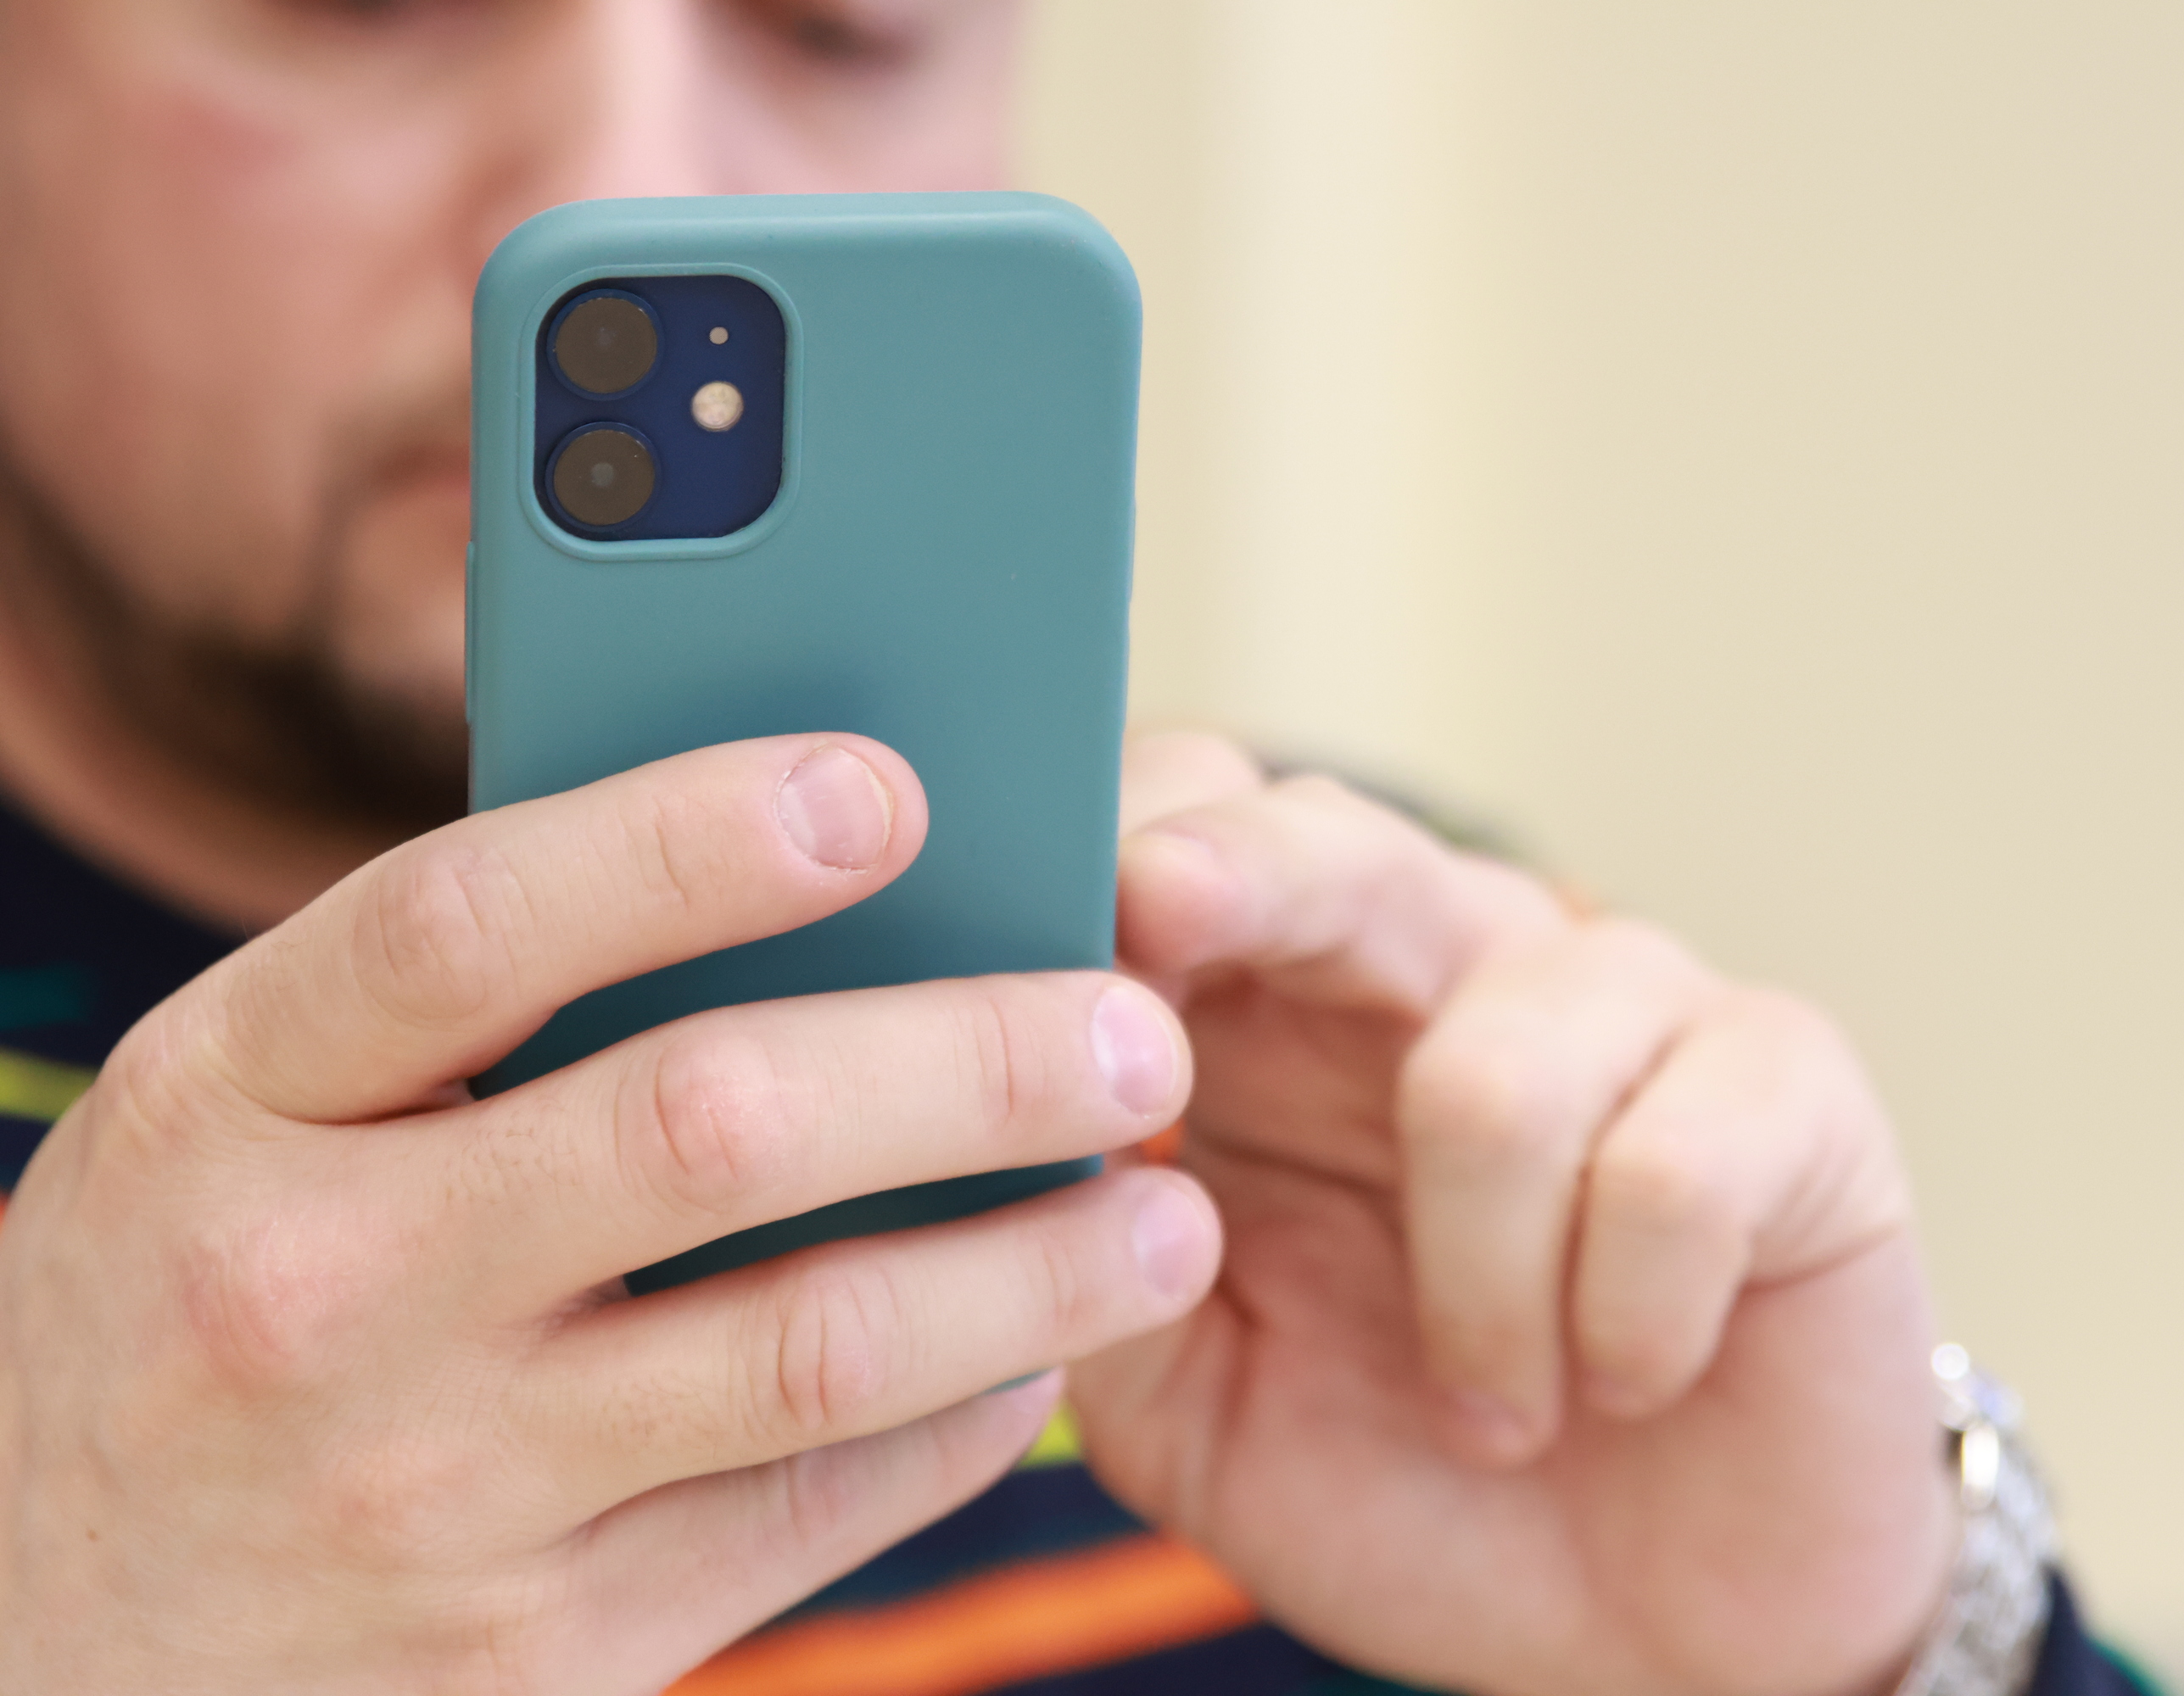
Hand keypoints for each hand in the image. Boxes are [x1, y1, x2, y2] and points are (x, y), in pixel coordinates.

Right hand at [0, 735, 1219, 1693]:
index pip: (472, 923)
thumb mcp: (235, 1120)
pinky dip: (957, 1431)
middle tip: (1134, 1029)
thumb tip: (775, 859)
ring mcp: (427, 1490)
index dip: (690, 837)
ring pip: (805, 1345)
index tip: (887, 785)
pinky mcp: (527, 1653)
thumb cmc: (180, 1306)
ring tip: (1172, 1217)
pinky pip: (804, 1520)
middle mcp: (322, 1290)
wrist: (23, 1644)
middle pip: (703, 1126)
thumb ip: (452, 1005)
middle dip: (963, 1062)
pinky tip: (1039, 1365)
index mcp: (231, 1103)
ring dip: (1028, 1273)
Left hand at [1071, 733, 1956, 1695]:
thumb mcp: (1194, 1405)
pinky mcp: (1785, 1084)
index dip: (1106, 857)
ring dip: (1470, 1294)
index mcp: (1281, 1022)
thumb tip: (979, 1159)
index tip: (1014, 929)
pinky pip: (1671, 1165)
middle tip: (1162, 906)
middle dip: (1241, 874)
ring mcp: (1628, 1006)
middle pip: (1334, 842)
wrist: (1659, 1626)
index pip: (1186, 844)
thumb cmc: (1410, 1481)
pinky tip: (1631, 1380)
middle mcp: (1448, 969)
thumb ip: (1086, 1276)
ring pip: (1492, 1063)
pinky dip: (1624, 1317)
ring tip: (1489, 1415)